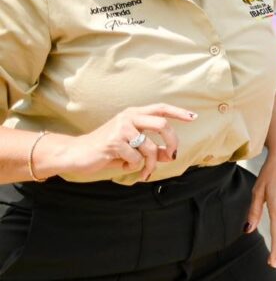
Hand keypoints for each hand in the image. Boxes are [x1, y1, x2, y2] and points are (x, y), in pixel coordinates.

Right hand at [38, 103, 193, 181]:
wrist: (77, 154)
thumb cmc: (107, 150)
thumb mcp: (132, 149)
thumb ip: (152, 149)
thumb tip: (170, 154)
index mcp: (133, 114)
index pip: (161, 108)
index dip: (178, 112)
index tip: (194, 117)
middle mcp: (128, 116)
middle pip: (163, 124)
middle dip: (172, 142)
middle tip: (172, 156)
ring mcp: (121, 128)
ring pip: (150, 147)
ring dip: (150, 164)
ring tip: (143, 172)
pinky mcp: (114, 141)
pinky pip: (136, 158)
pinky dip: (134, 167)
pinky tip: (123, 165)